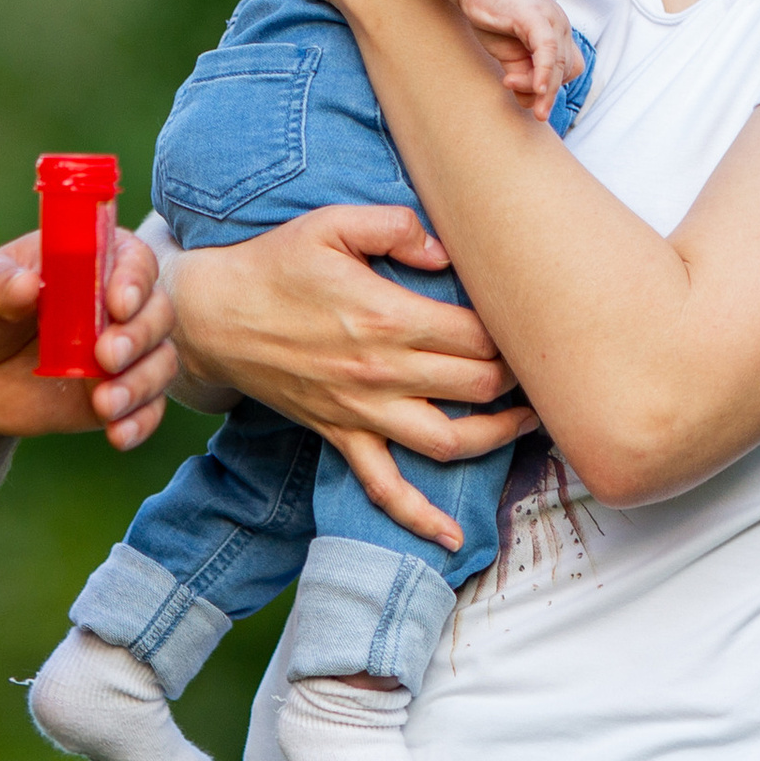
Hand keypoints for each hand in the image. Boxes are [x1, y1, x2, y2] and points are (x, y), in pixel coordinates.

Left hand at [0, 226, 177, 451]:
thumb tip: (27, 286)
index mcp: (88, 261)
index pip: (132, 259)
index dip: (134, 279)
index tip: (118, 304)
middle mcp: (114, 303)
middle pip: (158, 310)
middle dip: (140, 335)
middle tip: (106, 356)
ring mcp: (120, 351)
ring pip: (161, 360)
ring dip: (142, 382)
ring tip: (105, 404)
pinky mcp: (117, 393)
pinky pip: (149, 408)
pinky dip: (142, 421)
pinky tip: (117, 434)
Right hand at [171, 204, 536, 551]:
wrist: (213, 316)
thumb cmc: (275, 264)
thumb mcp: (331, 222)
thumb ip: (394, 227)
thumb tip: (445, 250)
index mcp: (387, 317)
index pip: (477, 333)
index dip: (514, 329)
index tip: (535, 317)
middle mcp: (382, 372)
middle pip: (477, 385)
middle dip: (519, 377)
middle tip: (546, 364)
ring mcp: (362, 412)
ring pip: (450, 441)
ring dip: (498, 436)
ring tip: (530, 422)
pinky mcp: (341, 436)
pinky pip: (384, 488)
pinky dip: (420, 518)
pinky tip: (451, 538)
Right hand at [458, 0, 581, 118]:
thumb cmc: (494, 16)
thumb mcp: (509, 54)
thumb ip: (521, 77)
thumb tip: (531, 104)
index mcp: (557, 35)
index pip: (567, 70)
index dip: (554, 89)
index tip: (535, 104)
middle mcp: (560, 26)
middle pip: (566, 70)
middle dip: (550, 95)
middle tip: (536, 113)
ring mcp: (551, 20)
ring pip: (559, 63)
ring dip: (545, 88)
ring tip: (525, 98)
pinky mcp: (536, 17)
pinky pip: (547, 49)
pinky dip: (545, 70)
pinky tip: (538, 87)